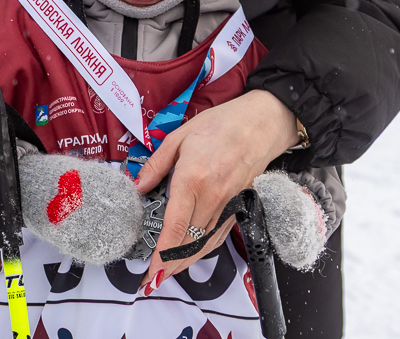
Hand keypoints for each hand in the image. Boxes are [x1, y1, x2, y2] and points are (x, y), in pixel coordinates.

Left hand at [133, 90, 297, 292]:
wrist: (261, 122)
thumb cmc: (222, 123)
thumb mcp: (180, 136)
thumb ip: (156, 164)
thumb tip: (137, 185)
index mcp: (193, 178)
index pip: (175, 226)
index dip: (162, 253)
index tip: (152, 271)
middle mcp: (212, 195)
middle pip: (189, 242)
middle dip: (170, 264)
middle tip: (153, 278)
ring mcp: (228, 201)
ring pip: (205, 242)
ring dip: (187, 260)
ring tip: (169, 271)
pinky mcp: (238, 203)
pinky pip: (220, 233)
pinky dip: (205, 248)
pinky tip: (194, 253)